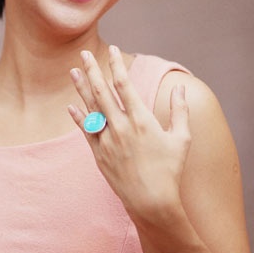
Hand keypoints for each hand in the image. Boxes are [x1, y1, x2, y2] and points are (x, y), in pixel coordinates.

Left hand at [68, 46, 191, 225]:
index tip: (112, 50)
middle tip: (84, 53)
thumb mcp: (181, 138)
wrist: (151, 201)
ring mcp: (107, 141)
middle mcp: (121, 127)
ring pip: (92, 108)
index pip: (125, 84)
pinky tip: (72, 106)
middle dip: (93, 70)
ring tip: (74, 71)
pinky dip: (79, 118)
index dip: (117, 65)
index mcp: (141, 120)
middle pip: (102, 91)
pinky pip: (86, 131)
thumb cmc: (170, 170)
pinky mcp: (99, 154)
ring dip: (82, 88)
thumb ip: (180, 110)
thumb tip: (182, 88)